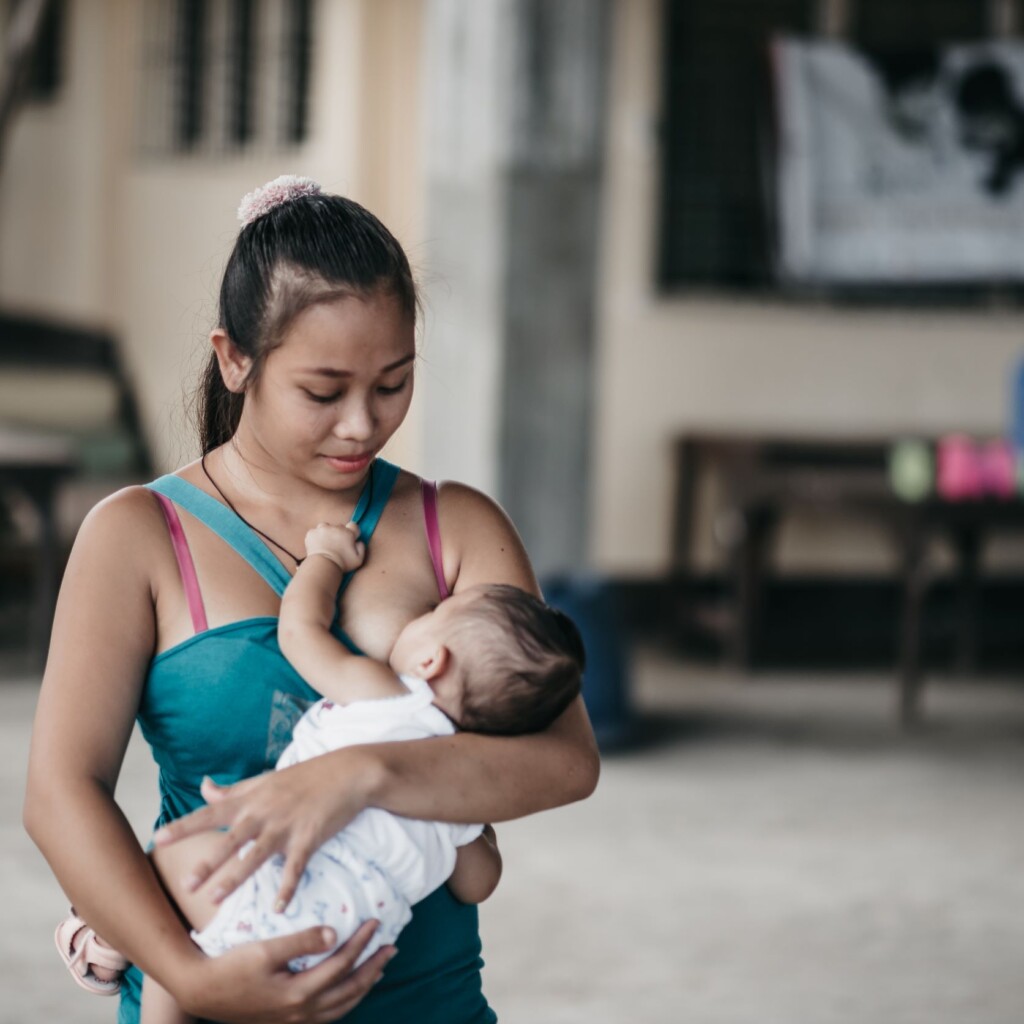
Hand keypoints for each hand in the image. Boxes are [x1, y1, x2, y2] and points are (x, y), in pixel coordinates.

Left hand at [153, 752, 371, 910]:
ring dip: (236, 878)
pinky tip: (278, 908)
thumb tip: (203, 787)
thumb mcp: (266, 779)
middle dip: (208, 863)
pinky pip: (295, 867)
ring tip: (215, 899)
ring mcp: (287, 826)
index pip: (212, 812)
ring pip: (257, 856)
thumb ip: (234, 790)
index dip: (186, 825)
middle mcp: (265, 812)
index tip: (160, 838)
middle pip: (231, 841)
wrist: (348, 772)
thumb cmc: (306, 776)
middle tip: (185, 884)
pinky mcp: (309, 837)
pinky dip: (287, 887)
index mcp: (252, 799)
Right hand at [179, 920, 394, 1022]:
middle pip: (350, 990)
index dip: (362, 942)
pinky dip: (344, 1001)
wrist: (202, 992)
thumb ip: (301, 941)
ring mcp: (294, 1020)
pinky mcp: (286, 1021)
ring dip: (363, 986)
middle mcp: (301, 1012)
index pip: (342, 964)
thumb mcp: (266, 949)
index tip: (375, 922)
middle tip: (391, 947)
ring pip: (341, 1007)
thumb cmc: (232, 966)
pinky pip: (326, 1015)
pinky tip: (346, 989)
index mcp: (299, 993)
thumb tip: (334, 933)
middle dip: (373, 968)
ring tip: (377, 968)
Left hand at [304, 522, 363, 572]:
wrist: (323, 565)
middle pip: (339, 527)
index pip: (353, 525)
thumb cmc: (342, 564)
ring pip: (325, 526)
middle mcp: (336, 528)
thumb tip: (359, 541)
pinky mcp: (312, 533)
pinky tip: (316, 545)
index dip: (352, 531)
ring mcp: (323, 529)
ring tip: (324, 543)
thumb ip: (362, 548)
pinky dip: (315, 537)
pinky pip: (314, 532)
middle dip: (338, 533)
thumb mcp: (358, 560)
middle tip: (335, 545)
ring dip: (326, 532)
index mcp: (348, 533)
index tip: (348, 538)